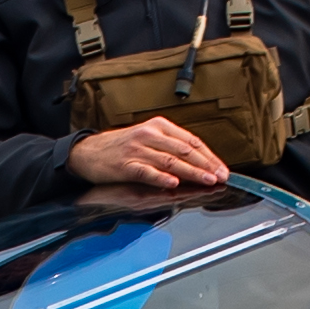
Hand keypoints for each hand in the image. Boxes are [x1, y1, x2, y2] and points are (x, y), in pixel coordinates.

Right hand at [66, 118, 233, 208]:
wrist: (87, 152)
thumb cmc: (120, 147)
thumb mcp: (148, 139)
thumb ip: (171, 147)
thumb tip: (200, 162)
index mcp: (159, 126)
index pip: (191, 141)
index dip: (209, 156)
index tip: (222, 169)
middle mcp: (150, 135)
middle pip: (184, 150)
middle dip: (206, 165)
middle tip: (221, 176)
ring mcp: (137, 150)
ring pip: (170, 161)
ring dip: (191, 172)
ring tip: (206, 180)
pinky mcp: (125, 165)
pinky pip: (146, 171)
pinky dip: (161, 177)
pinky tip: (172, 182)